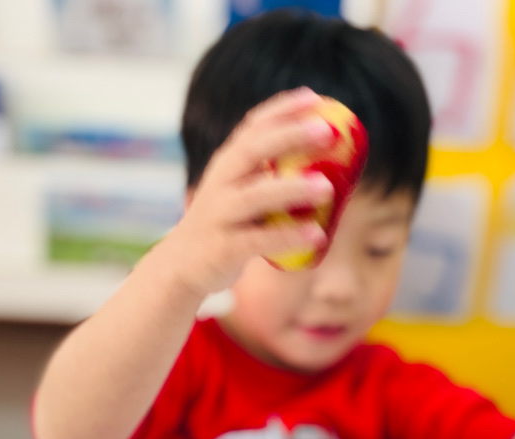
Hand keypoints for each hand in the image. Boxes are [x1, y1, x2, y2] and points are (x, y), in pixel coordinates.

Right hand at [164, 87, 335, 295]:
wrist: (182, 265)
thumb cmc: (227, 224)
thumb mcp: (241, 191)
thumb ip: (272, 175)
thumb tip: (332, 162)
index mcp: (228, 164)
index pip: (252, 127)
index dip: (281, 109)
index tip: (315, 98)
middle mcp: (220, 183)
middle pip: (252, 151)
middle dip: (289, 136)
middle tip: (328, 131)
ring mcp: (219, 215)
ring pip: (254, 196)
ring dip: (292, 188)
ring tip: (327, 188)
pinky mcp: (223, 248)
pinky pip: (258, 240)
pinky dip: (288, 236)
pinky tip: (317, 234)